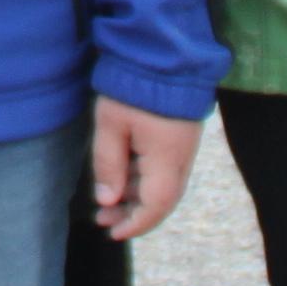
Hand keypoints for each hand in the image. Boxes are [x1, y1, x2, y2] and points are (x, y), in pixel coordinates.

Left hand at [91, 97, 199, 241]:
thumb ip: (108, 164)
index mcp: (167, 159)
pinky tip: (122, 178)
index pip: (155, 206)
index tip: (113, 233)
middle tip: (103, 219)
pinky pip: (164, 170)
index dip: (135, 224)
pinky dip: (143, 180)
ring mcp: (184, 148)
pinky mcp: (180, 137)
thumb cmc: (133, 85)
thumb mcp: (111, 123)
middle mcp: (182, 159)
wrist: (163, 52)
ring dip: (136, 197)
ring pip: (162, 185)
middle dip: (133, 214)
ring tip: (106, 203)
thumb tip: (108, 200)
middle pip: (161, 200)